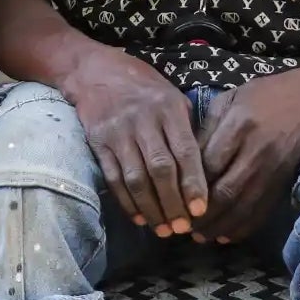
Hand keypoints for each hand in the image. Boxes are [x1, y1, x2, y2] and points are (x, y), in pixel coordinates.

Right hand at [62, 49, 208, 235]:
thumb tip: (205, 169)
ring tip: (163, 229)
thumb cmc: (143, 85)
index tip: (201, 209)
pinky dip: (127, 201)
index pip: (184, 152)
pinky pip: (114, 177)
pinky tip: (139, 217)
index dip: (193, 183)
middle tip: (183, 229)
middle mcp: (143, 121)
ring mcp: (118, 132)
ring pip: (136, 178)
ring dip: (151, 208)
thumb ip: (186, 129)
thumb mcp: (172, 96)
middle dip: (173, 203)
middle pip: (161, 169)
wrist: (94, 70)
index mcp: (168, 109)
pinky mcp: (98, 142)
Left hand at [189, 71, 299, 245]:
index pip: (209, 164)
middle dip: (202, 214)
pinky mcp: (283, 181)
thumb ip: (206, 128)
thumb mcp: (228, 100)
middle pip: (225, 191)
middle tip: (183, 226)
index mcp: (238, 126)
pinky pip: (262, 210)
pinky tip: (227, 235)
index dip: (190, 186)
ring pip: (243, 206)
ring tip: (201, 236)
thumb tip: (183, 161)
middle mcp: (256, 151)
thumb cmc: (262, 96)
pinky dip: (243, 226)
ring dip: (220, 226)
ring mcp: (273, 169)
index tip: (173, 199)